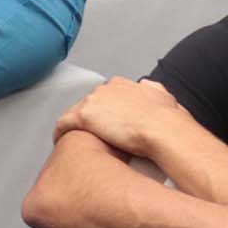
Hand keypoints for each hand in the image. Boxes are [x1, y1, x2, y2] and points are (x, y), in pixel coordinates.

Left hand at [52, 76, 190, 161]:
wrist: (163, 130)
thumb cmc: (167, 120)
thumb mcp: (164, 96)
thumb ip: (153, 89)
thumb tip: (147, 84)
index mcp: (121, 84)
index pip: (104, 96)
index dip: (103, 111)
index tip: (104, 123)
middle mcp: (104, 88)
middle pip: (88, 104)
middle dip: (88, 118)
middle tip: (90, 135)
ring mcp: (92, 101)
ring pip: (74, 113)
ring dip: (74, 126)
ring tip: (74, 141)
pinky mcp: (82, 116)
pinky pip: (63, 124)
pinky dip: (60, 132)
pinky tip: (60, 142)